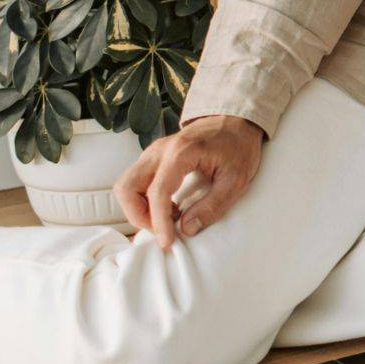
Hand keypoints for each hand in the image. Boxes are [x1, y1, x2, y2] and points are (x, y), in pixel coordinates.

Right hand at [114, 115, 263, 250]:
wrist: (235, 121)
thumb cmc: (238, 146)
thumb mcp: (236, 180)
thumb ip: (212, 206)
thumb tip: (186, 229)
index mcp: (181, 152)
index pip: (158, 192)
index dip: (158, 222)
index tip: (167, 242)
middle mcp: (159, 150)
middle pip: (126, 187)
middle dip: (137, 216)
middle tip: (162, 229)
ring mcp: (153, 152)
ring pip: (126, 185)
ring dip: (139, 209)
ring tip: (169, 217)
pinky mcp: (153, 157)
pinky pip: (135, 182)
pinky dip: (143, 200)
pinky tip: (169, 207)